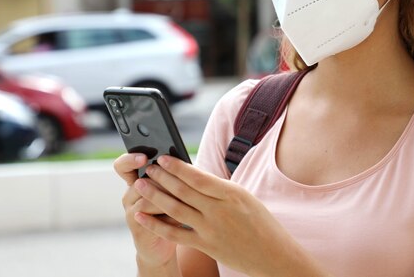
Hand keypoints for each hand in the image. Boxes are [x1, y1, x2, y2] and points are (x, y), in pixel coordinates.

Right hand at [113, 153, 178, 268]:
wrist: (162, 243)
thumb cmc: (171, 211)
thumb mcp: (171, 191)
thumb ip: (172, 178)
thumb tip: (185, 165)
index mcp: (137, 181)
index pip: (123, 166)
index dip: (130, 159)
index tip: (144, 157)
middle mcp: (130, 194)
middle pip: (142, 180)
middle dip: (162, 180)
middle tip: (178, 179)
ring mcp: (130, 211)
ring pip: (147, 198)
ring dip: (167, 198)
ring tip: (183, 199)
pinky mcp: (136, 226)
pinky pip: (150, 217)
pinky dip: (168, 215)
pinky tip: (180, 216)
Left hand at [133, 155, 329, 276]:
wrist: (273, 255)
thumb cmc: (261, 223)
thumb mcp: (244, 198)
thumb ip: (220, 189)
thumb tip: (194, 176)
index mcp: (231, 193)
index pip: (198, 177)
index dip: (177, 167)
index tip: (162, 157)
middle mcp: (219, 210)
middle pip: (183, 190)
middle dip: (162, 177)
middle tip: (147, 167)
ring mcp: (211, 229)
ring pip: (175, 209)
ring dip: (155, 196)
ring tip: (140, 185)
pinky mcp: (206, 246)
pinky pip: (175, 234)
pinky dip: (156, 224)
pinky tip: (142, 216)